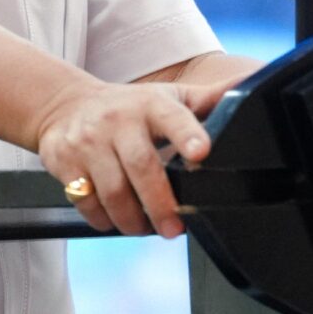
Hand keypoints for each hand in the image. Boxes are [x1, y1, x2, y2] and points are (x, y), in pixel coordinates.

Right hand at [32, 80, 218, 238]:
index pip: (173, 117)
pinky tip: (115, 220)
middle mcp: (119, 120)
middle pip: (142, 166)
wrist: (64, 106)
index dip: (187, 135)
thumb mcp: (168, 96)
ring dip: (132, 219)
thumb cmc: (128, 106)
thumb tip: (249, 85)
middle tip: (173, 228)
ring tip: (145, 228)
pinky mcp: (63, 161)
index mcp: (151, 105)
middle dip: (160, 204)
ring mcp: (89, 141)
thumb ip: (208, 98)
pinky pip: (85, 200)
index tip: (202, 153)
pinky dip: (103, 219)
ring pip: (112, 191)